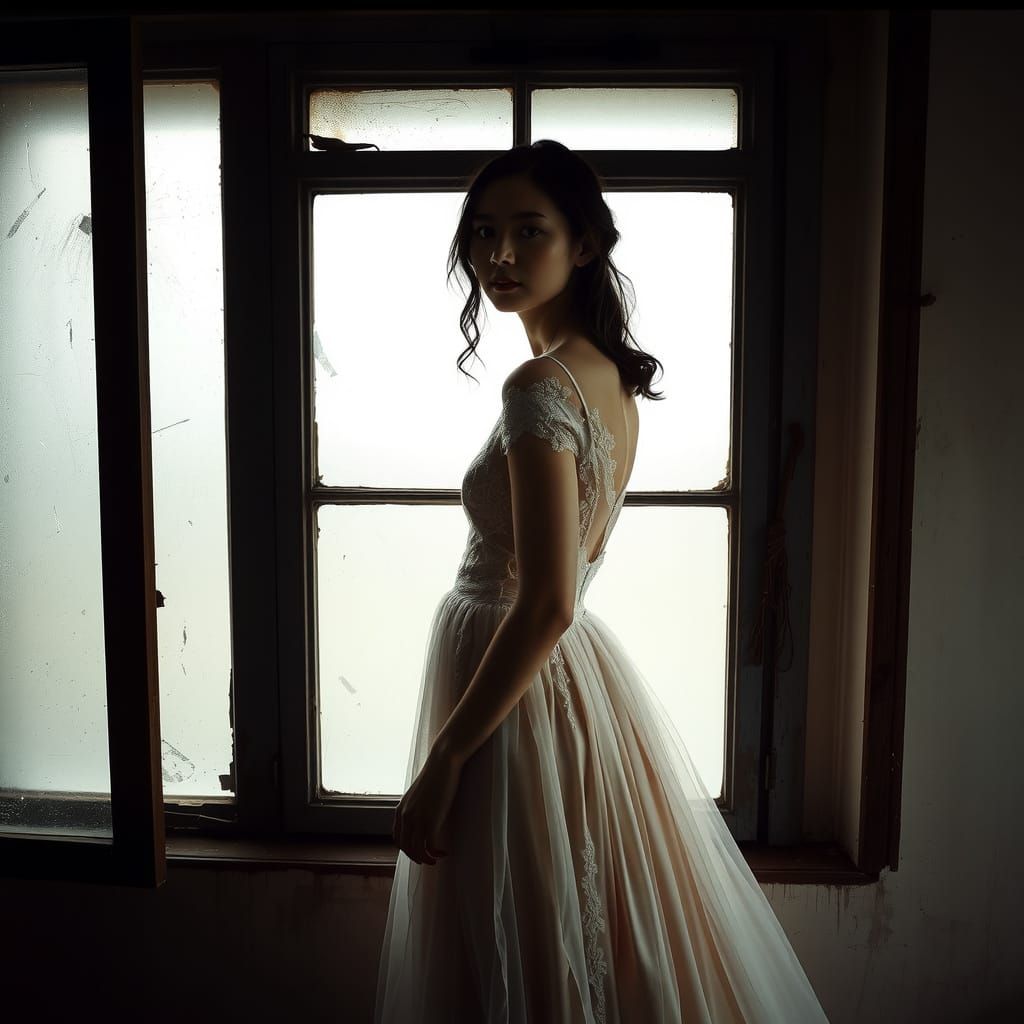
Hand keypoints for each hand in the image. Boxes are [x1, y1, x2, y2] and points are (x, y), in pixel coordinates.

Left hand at [392, 744, 462, 865]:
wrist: (443, 761)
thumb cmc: (435, 774)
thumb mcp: (419, 793)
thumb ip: (415, 805)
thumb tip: (422, 814)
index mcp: (400, 810)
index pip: (397, 838)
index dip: (407, 849)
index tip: (419, 851)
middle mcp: (405, 816)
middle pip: (406, 847)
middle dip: (417, 857)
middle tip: (430, 860)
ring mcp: (417, 819)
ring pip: (417, 850)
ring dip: (426, 859)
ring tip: (437, 859)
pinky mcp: (430, 820)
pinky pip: (430, 846)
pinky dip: (436, 853)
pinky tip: (445, 851)